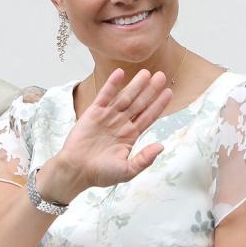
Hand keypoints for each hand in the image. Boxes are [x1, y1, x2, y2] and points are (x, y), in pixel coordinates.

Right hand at [42, 69, 172, 202]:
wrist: (76, 171)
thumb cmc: (100, 174)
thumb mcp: (127, 171)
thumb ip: (144, 159)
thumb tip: (161, 146)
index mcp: (130, 136)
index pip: (148, 116)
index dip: (159, 105)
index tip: (169, 92)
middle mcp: (121, 124)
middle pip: (139, 103)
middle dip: (150, 90)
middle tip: (161, 75)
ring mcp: (107, 117)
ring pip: (124, 97)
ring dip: (135, 85)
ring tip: (147, 72)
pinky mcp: (93, 113)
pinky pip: (104, 96)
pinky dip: (112, 84)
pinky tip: (120, 73)